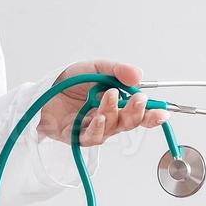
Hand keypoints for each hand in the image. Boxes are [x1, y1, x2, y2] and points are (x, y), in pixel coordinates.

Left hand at [35, 60, 167, 145]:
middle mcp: (107, 118)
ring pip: (111, 128)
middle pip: (128, 123)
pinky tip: (97, 117)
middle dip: (137, 113)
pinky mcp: (77, 137)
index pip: (139, 112)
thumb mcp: (96, 68)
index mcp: (116, 103)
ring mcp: (93, 128)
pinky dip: (97, 127)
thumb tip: (139, 75)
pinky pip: (92, 137)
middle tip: (139, 101)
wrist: (43, 89)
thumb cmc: (69, 81)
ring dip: (113, 113)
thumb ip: (117, 71)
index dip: (151, 114)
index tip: (162, 112)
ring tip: (109, 97)